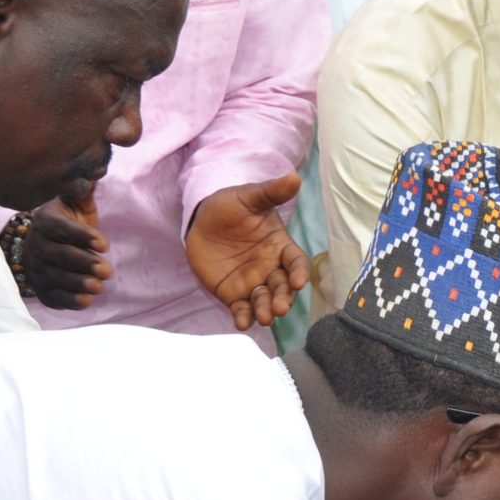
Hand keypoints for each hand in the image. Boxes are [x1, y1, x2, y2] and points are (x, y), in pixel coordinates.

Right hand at [21, 197, 109, 309]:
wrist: (44, 247)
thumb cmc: (68, 223)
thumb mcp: (74, 205)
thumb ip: (83, 193)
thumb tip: (94, 173)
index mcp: (45, 221)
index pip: (62, 228)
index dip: (82, 236)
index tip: (104, 245)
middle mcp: (36, 245)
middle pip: (60, 255)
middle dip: (84, 263)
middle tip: (107, 270)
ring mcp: (37, 269)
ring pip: (57, 277)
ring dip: (78, 283)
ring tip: (99, 286)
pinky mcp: (42, 289)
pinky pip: (54, 297)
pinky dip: (70, 300)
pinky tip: (86, 301)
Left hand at [186, 173, 309, 330]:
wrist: (200, 221)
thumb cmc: (229, 206)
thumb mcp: (249, 197)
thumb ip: (271, 193)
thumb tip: (295, 177)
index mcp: (280, 247)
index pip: (296, 262)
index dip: (299, 272)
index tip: (298, 281)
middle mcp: (271, 268)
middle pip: (283, 287)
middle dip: (283, 298)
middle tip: (279, 307)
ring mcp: (253, 283)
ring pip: (265, 300)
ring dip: (266, 310)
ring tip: (264, 318)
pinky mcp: (234, 294)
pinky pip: (242, 308)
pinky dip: (243, 317)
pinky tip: (242, 323)